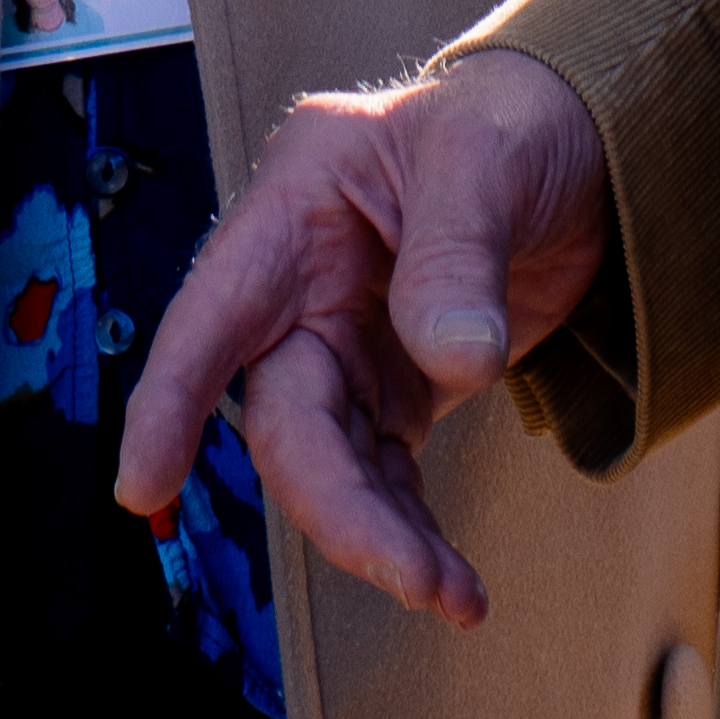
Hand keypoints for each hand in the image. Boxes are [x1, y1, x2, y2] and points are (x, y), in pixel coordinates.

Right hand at [115, 45, 612, 626]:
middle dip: (340, 508)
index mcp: (295, 210)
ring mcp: (348, 344)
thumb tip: (456, 362)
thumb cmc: (508, 122)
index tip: (143, 483)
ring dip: (385, 536)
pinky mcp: (396, 387)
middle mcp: (303, 288)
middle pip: (287, 418)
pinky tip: (452, 578)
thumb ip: (458, 256)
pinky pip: (385, 472)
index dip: (171, 399)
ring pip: (334, 463)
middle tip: (414, 577)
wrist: (576, 146)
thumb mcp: (482, 160)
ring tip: (456, 597)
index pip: (214, 312)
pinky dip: (411, 527)